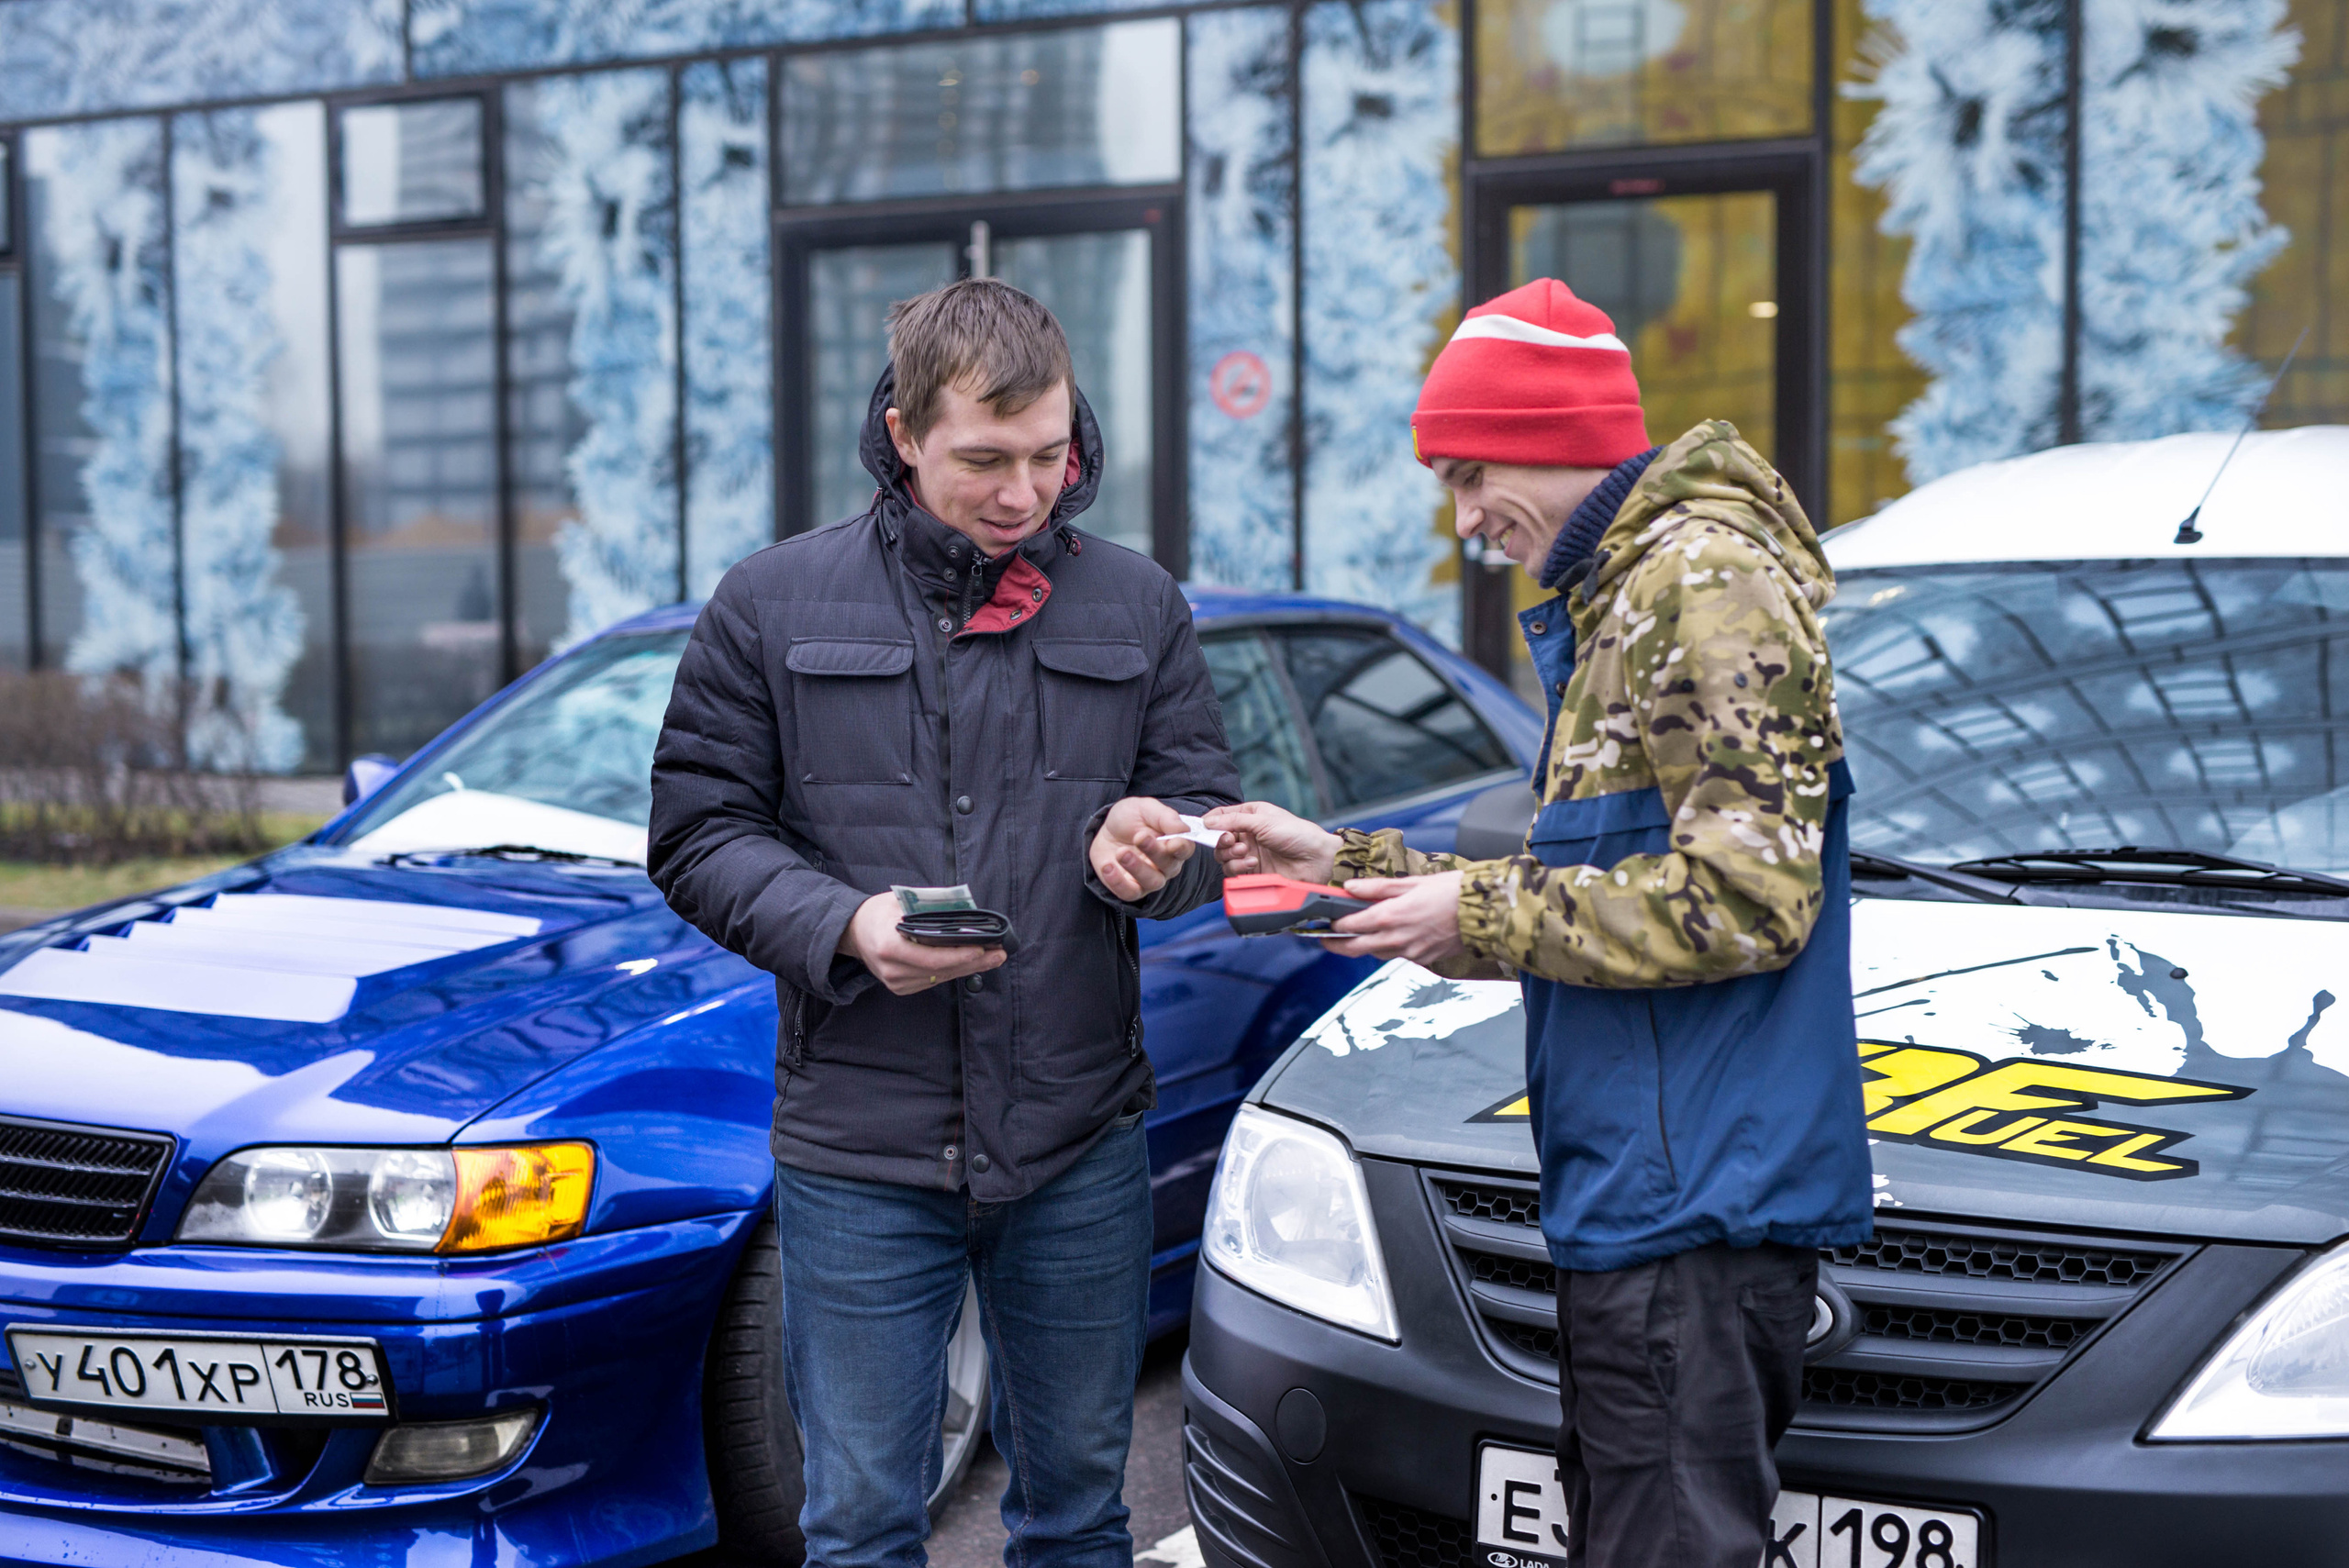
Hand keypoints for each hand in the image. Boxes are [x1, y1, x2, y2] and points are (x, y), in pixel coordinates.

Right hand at [839, 892, 1008, 995]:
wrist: (855, 932)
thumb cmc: (878, 913)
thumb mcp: (900, 901)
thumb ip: (929, 906)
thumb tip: (964, 909)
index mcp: (889, 946)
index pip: (932, 957)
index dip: (960, 956)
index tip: (982, 948)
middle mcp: (892, 969)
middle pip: (941, 971)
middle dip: (974, 962)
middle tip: (999, 953)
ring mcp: (896, 982)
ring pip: (941, 978)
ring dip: (968, 968)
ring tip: (993, 957)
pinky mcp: (901, 987)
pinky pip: (934, 981)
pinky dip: (953, 972)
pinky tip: (972, 963)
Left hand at [1090, 796, 1196, 901]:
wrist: (1105, 829)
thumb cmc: (1131, 818)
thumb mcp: (1145, 808)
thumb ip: (1165, 817)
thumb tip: (1183, 828)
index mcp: (1174, 843)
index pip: (1185, 849)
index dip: (1181, 848)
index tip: (1172, 843)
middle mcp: (1166, 865)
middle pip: (1169, 865)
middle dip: (1154, 852)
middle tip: (1139, 837)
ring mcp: (1149, 879)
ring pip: (1152, 882)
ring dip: (1137, 868)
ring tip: (1121, 852)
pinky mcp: (1130, 888)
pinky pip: (1129, 893)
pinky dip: (1118, 882)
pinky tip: (1108, 867)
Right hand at [1201, 802, 1339, 884]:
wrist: (1315, 860)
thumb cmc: (1296, 833)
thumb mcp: (1263, 821)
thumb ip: (1234, 821)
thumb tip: (1208, 822)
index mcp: (1250, 815)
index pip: (1222, 817)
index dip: (1210, 822)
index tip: (1203, 828)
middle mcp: (1247, 834)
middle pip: (1218, 839)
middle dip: (1221, 841)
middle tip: (1231, 842)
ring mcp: (1249, 853)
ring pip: (1223, 856)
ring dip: (1230, 855)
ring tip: (1246, 853)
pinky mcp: (1252, 871)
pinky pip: (1233, 871)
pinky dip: (1238, 868)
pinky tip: (1252, 864)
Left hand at [1321, 871, 1465, 966]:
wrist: (1484, 912)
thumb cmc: (1452, 891)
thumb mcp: (1411, 882)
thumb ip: (1377, 888)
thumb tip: (1351, 887)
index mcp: (1391, 916)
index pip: (1350, 926)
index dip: (1334, 925)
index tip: (1326, 922)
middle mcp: (1397, 939)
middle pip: (1356, 948)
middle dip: (1336, 945)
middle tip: (1325, 940)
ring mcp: (1411, 952)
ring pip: (1377, 953)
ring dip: (1364, 946)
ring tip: (1357, 935)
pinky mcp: (1424, 958)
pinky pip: (1399, 955)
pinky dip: (1390, 947)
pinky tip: (1392, 935)